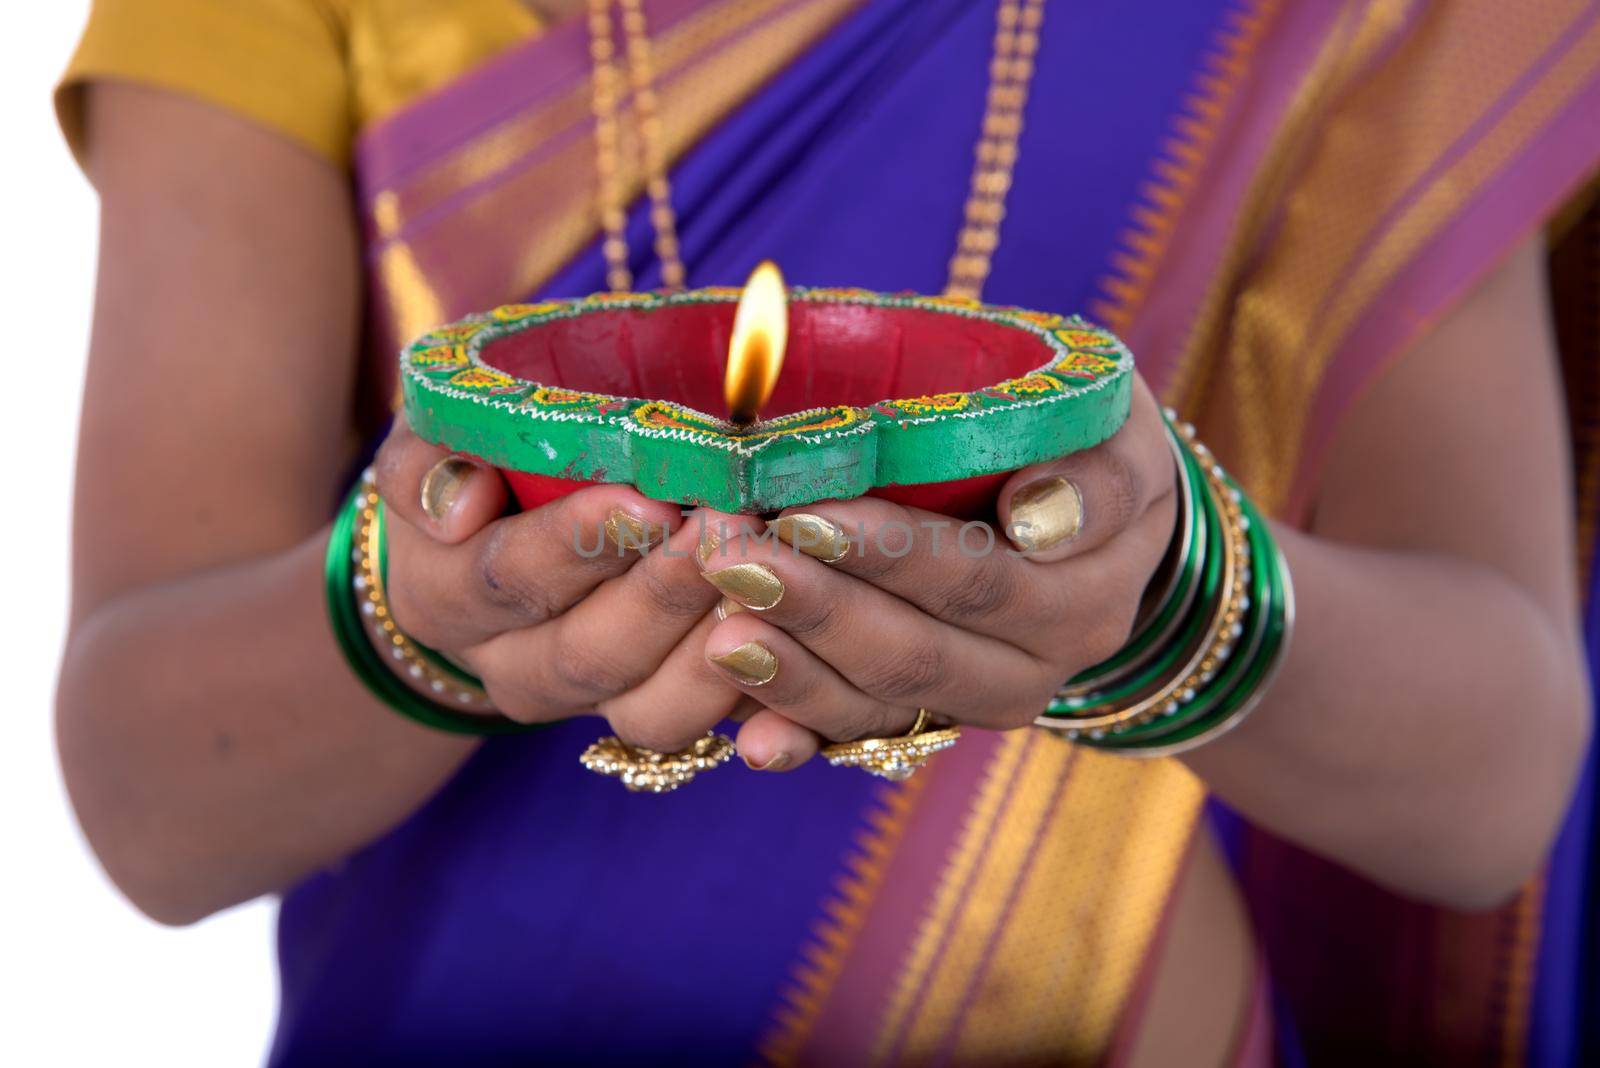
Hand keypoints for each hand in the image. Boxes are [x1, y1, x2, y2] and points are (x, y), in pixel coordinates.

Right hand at [372, 420, 758, 750]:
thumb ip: (430, 459)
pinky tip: (791, 634)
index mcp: (444, 598)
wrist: (501, 541)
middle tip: (732, 526)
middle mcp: (511, 667)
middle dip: (667, 590)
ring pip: (649, 710)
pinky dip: (752, 690)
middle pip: (589, 652)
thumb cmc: (479, 462)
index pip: (508, 578)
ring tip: (768, 576)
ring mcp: (586, 703)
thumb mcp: (436, 437)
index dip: (577, 544)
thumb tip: (459, 504)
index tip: (645, 499)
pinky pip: (704, 727)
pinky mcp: (651, 714)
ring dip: (715, 648)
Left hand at [699, 376, 1177, 768]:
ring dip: (791, 674)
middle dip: (816, 608)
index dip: (889, 553)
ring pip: (877, 704)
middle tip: (729, 559)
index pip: (976, 580)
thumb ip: (1097, 477)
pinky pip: (856, 739)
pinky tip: (748, 739)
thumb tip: (1038, 514)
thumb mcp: (1120, 438)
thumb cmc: (1090, 450)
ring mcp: (970, 704)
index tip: (807, 512)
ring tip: (716, 633)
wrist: (1091, 525)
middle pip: (914, 652)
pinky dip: (800, 738)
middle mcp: (1030, 671)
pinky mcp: (922, 720)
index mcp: (1080, 601)